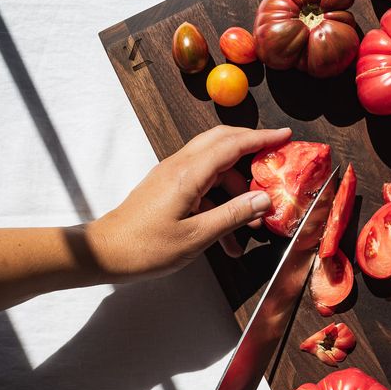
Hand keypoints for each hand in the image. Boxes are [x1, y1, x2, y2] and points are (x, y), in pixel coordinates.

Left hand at [87, 125, 290, 281]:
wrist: (105, 253)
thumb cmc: (146, 247)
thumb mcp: (196, 236)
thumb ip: (232, 216)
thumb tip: (264, 200)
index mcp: (188, 173)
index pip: (232, 144)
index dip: (261, 138)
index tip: (285, 136)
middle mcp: (180, 166)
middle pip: (222, 143)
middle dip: (252, 150)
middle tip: (275, 162)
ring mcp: (172, 176)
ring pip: (214, 169)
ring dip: (236, 192)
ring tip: (251, 225)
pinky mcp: (168, 189)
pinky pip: (202, 187)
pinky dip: (219, 205)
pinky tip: (228, 240)